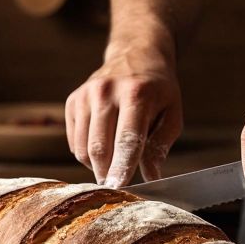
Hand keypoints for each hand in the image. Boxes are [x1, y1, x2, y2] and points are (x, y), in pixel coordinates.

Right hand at [66, 47, 182, 186]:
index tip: (118, 188)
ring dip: (98, 166)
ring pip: (83, 149)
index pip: (127, 139)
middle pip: (100, 147)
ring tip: (114, 163)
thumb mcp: (171, 113)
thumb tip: (150, 177)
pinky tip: (103, 147)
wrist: (135, 54)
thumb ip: (160, 145)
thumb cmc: (158, 90)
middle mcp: (106, 91)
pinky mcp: (72, 101)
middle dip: (107, 174)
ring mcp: (85, 95)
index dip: (122, 167)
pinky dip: (87, 154)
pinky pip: (74, 142)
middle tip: (117, 187)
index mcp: (136, 93)